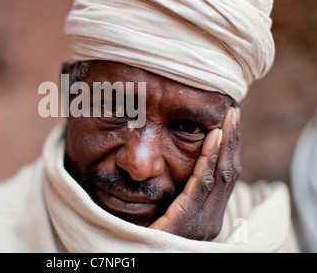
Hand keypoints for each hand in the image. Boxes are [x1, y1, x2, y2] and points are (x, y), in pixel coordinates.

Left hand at [149, 107, 240, 239]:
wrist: (138, 257)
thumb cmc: (144, 238)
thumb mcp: (164, 213)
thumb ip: (174, 195)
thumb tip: (175, 168)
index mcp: (206, 216)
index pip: (223, 178)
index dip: (227, 150)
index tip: (228, 125)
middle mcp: (210, 220)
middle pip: (227, 173)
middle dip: (232, 141)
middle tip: (234, 114)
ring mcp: (203, 223)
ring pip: (220, 174)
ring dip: (225, 143)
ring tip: (228, 118)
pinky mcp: (189, 221)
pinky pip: (202, 183)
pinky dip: (209, 157)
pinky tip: (213, 137)